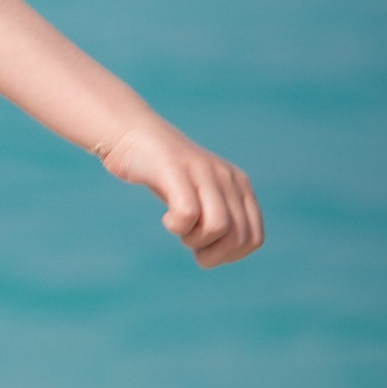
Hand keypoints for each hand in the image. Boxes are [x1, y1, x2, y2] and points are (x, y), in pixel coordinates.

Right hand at [95, 116, 262, 267]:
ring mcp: (203, 172)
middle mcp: (227, 178)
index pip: (254, 239)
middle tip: (189, 239)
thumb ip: (219, 215)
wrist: (132, 132)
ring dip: (194, 240)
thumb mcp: (200, 194)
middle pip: (237, 238)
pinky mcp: (176, 170)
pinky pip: (188, 213)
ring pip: (218, 227)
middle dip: (211, 253)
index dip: (229, 255)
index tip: (204, 247)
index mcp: (239, 185)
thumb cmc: (164, 173)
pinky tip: (167, 218)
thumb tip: (230, 252)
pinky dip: (176, 226)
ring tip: (179, 227)